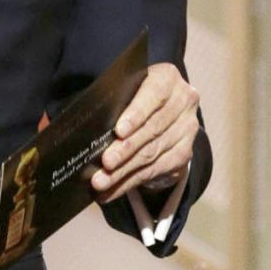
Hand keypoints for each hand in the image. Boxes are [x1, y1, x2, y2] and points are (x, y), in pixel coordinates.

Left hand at [90, 63, 199, 203]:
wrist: (159, 112)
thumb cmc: (130, 98)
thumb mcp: (123, 92)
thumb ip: (112, 103)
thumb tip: (84, 128)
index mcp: (167, 78)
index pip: (154, 94)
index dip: (136, 114)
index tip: (118, 131)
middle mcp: (183, 101)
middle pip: (152, 129)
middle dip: (125, 149)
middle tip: (105, 163)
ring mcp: (187, 128)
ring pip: (152, 154)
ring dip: (123, 171)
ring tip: (100, 182)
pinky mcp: (184, 153)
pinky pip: (154, 171)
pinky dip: (129, 182)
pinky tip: (110, 191)